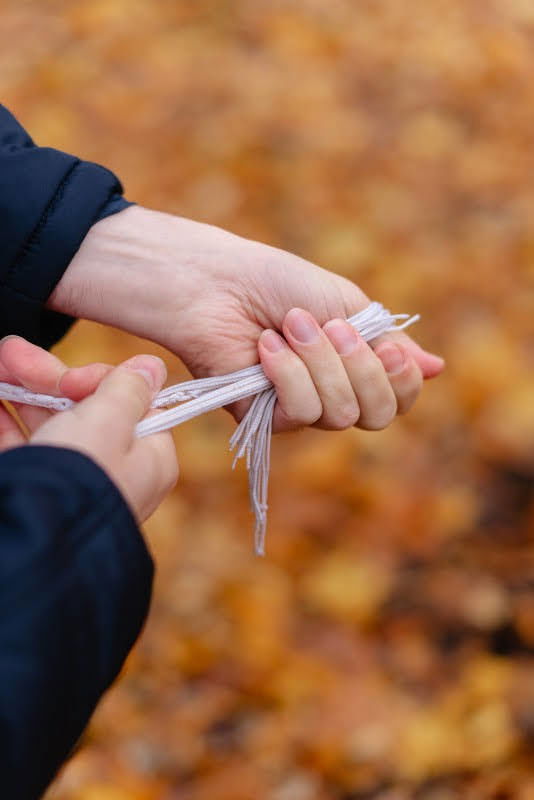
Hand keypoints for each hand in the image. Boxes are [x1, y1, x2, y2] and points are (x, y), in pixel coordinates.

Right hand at [0, 336, 177, 521]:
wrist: (35, 535)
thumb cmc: (82, 475)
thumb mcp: (110, 420)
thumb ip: (127, 389)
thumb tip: (152, 367)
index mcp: (149, 457)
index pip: (131, 401)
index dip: (97, 380)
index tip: (70, 379)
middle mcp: (118, 470)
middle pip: (86, 408)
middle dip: (46, 379)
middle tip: (9, 352)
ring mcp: (79, 480)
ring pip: (52, 423)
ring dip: (24, 392)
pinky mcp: (43, 489)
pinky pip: (27, 446)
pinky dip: (9, 421)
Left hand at [48, 207, 443, 431]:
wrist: (218, 281)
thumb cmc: (277, 284)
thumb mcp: (346, 304)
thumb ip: (388, 340)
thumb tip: (437, 368)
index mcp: (354, 366)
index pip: (398, 398)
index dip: (401, 380)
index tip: (388, 347)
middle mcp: (331, 393)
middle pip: (377, 415)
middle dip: (360, 367)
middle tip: (329, 326)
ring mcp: (298, 409)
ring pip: (341, 414)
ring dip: (319, 361)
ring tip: (289, 324)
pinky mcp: (265, 418)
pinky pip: (301, 413)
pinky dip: (288, 374)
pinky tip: (265, 346)